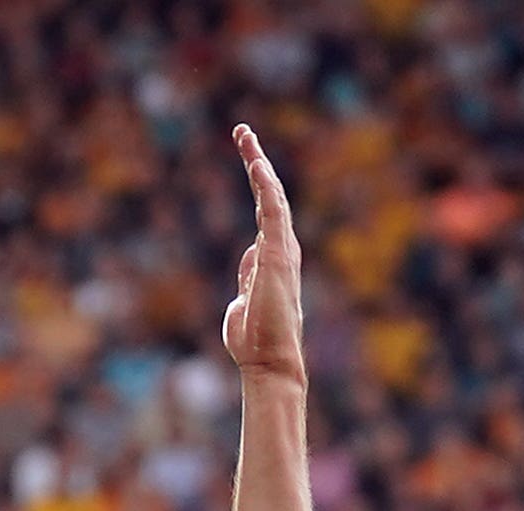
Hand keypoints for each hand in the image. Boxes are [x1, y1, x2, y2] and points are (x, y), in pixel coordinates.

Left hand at [220, 123, 304, 387]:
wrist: (269, 363)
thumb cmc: (256, 342)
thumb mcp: (242, 303)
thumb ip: (247, 278)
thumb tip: (249, 257)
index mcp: (271, 259)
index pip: (264, 213)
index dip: (257, 186)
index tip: (249, 163)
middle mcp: (280, 250)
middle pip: (269, 197)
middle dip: (257, 164)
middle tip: (243, 133)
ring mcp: (281, 251)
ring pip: (272, 197)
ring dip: (258, 165)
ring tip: (244, 135)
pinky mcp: (278, 256)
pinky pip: (273, 212)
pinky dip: (265, 186)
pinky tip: (255, 164)